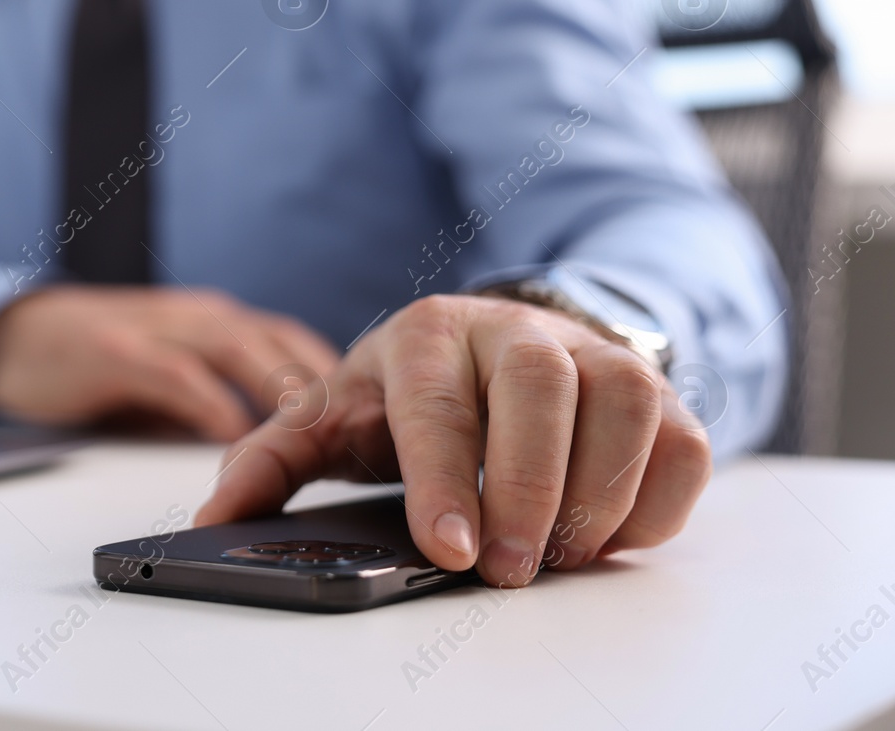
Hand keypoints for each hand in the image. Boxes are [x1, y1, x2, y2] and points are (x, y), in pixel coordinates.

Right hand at [0, 285, 340, 440]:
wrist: (16, 337)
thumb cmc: (100, 362)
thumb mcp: (176, 377)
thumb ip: (225, 399)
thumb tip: (278, 452)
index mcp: (219, 324)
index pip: (295, 345)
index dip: (340, 379)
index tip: (379, 421)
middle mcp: (199, 318)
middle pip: (279, 345)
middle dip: (326, 387)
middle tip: (368, 432)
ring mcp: (158, 329)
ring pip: (238, 351)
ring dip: (279, 390)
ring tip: (319, 434)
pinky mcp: (116, 349)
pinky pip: (175, 373)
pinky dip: (209, 401)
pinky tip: (232, 433)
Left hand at [194, 294, 712, 586]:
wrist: (496, 339)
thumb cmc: (410, 392)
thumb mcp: (336, 414)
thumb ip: (272, 460)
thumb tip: (214, 515)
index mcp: (425, 333)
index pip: (437, 401)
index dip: (444, 477)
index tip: (449, 548)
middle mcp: (512, 329)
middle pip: (538, 388)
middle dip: (527, 487)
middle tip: (506, 569)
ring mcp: (590, 351)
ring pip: (622, 403)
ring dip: (598, 493)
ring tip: (558, 556)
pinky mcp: (655, 386)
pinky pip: (683, 438)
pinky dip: (658, 499)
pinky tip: (609, 536)